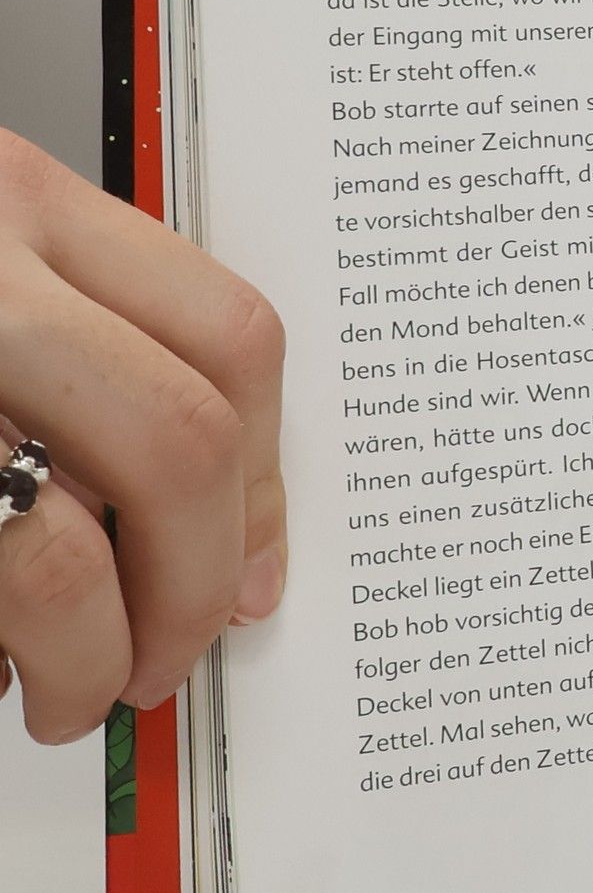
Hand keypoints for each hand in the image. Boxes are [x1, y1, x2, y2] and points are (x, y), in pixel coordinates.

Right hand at [0, 132, 285, 742]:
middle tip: (176, 655)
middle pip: (179, 443)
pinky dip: (5, 651)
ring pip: (60, 547)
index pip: (229, 335)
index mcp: (16, 199)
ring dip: (93, 655)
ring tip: (78, 693)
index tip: (257, 566)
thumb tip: (212, 526)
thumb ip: (76, 352)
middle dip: (196, 584)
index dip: (266, 478)